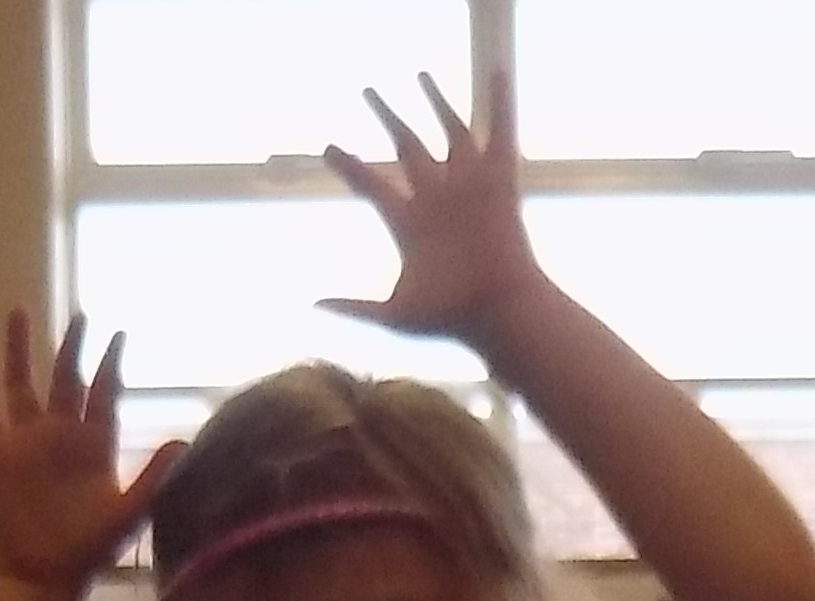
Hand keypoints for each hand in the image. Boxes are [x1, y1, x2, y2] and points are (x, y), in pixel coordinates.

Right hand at [0, 310, 183, 592]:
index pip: (104, 394)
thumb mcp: (127, 513)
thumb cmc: (87, 551)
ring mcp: (29, 443)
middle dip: (74, 346)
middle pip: (67, 378)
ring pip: (23, 384)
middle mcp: (62, 437)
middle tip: (82, 314)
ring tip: (19, 311)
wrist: (42, 576)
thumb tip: (183, 441)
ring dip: (20, 349)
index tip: (119, 334)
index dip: (111, 365)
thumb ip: (153, 476)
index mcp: (95, 447)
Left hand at [319, 68, 536, 345]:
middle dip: (387, 119)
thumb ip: (355, 308)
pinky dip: (500, 99)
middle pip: (405, 147)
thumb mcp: (393, 314)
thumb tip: (315, 305)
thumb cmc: (449, 317)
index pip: (371, 185)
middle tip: (367, 92)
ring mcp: (466, 185)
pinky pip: (499, 127)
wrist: (496, 311)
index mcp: (408, 224)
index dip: (349, 166)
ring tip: (419, 73)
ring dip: (433, 101)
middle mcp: (435, 198)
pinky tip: (495, 69)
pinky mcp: (498, 177)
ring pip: (447, 130)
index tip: (327, 148)